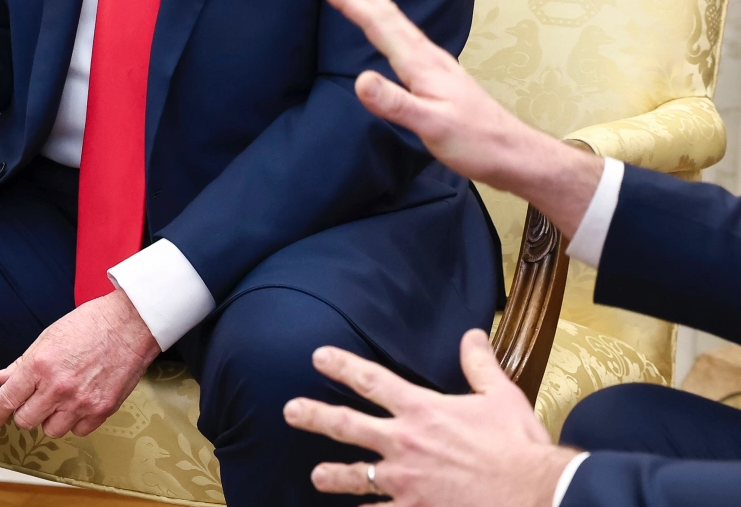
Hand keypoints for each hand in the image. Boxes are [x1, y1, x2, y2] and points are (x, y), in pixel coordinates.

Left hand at [0, 288, 159, 437]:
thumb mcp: (47, 337)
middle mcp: (58, 387)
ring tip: (60, 399)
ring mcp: (81, 401)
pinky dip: (75, 422)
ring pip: (51, 430)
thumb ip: (22, 364)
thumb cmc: (90, 324)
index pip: (8, 399)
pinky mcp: (102, 410)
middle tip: (34, 400)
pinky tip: (79, 403)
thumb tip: (0, 379)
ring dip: (51, 418)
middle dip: (25, 412)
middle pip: (26, 420)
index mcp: (40, 365)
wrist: (129, 324)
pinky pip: (78, 431)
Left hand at [283, 329, 577, 506]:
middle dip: (315, 415)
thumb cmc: (519, 446)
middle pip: (347, 425)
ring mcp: (406, 482)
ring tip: (316, 476)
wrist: (535, 494)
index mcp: (422, 410)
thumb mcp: (501, 397)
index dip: (341, 365)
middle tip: (290, 411)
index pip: (371, 381)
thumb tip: (471, 335)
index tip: (318, 357)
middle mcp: (404, 443)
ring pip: (357, 475)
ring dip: (333, 475)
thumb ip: (480, 365)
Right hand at [317, 0, 544, 185]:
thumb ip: (394, 103)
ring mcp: (434, 64)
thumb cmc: (475, 141)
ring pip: (399, 22)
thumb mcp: (431, 125)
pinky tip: (394, 24)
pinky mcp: (438, 74)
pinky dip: (394, 20)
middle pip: (388, 14)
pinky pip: (407, 36)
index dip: (349, 0)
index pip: (378, 25)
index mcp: (420, 64)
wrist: (513, 152)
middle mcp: (427, 56)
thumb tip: (358, 79)